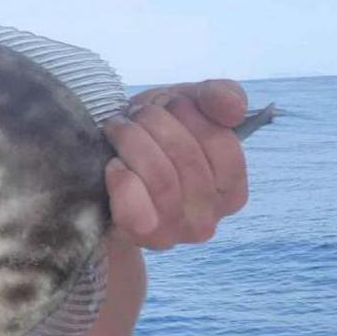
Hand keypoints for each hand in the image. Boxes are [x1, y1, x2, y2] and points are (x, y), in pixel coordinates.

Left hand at [103, 79, 248, 249]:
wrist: (103, 167)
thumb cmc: (154, 136)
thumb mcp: (189, 105)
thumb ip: (219, 97)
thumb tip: (233, 107)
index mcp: (231, 192)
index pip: (222, 144)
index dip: (190, 114)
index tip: (168, 103)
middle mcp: (208, 219)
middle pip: (187, 157)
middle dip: (155, 122)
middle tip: (136, 114)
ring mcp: (175, 233)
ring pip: (161, 177)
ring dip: (133, 140)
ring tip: (119, 128)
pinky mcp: (139, 237)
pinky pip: (136, 208)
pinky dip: (121, 177)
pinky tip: (114, 164)